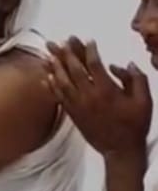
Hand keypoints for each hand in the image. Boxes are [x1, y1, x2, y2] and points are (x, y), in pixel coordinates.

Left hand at [45, 37, 151, 155]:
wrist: (121, 150)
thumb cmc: (135, 125)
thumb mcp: (145, 101)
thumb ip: (137, 79)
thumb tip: (123, 65)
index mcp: (107, 90)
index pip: (94, 65)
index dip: (89, 50)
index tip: (87, 40)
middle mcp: (89, 96)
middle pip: (74, 69)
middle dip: (67, 53)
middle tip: (62, 40)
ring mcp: (78, 105)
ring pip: (63, 81)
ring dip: (55, 65)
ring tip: (49, 52)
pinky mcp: (72, 114)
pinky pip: (59, 97)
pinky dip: (52, 85)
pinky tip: (46, 75)